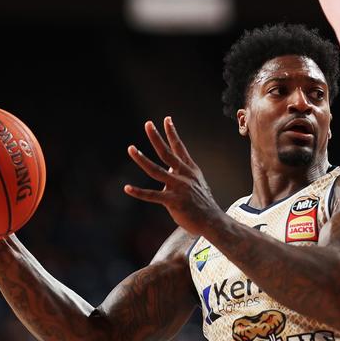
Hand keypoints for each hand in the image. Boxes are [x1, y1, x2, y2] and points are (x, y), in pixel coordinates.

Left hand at [125, 117, 224, 237]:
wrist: (213, 221)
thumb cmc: (203, 204)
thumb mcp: (196, 184)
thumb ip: (182, 175)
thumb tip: (169, 170)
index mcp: (190, 170)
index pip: (179, 147)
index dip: (173, 133)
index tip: (167, 119)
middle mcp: (184, 175)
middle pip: (167, 153)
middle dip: (156, 137)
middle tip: (148, 124)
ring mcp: (178, 187)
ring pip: (156, 170)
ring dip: (141, 159)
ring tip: (131, 148)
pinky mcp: (173, 201)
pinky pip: (152, 195)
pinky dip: (139, 192)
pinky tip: (127, 188)